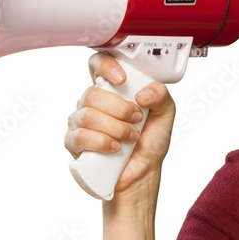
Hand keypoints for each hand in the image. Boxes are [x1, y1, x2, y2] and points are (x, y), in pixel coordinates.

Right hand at [65, 52, 175, 198]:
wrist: (141, 174)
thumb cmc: (148, 144)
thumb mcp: (165, 116)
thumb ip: (161, 96)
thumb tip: (143, 93)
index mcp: (110, 90)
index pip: (97, 65)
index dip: (105, 66)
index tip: (122, 79)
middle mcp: (91, 104)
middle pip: (92, 93)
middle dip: (119, 109)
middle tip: (136, 119)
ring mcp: (79, 123)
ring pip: (87, 115)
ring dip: (115, 128)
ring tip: (129, 138)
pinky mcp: (74, 143)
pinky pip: (80, 136)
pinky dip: (102, 142)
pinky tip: (114, 148)